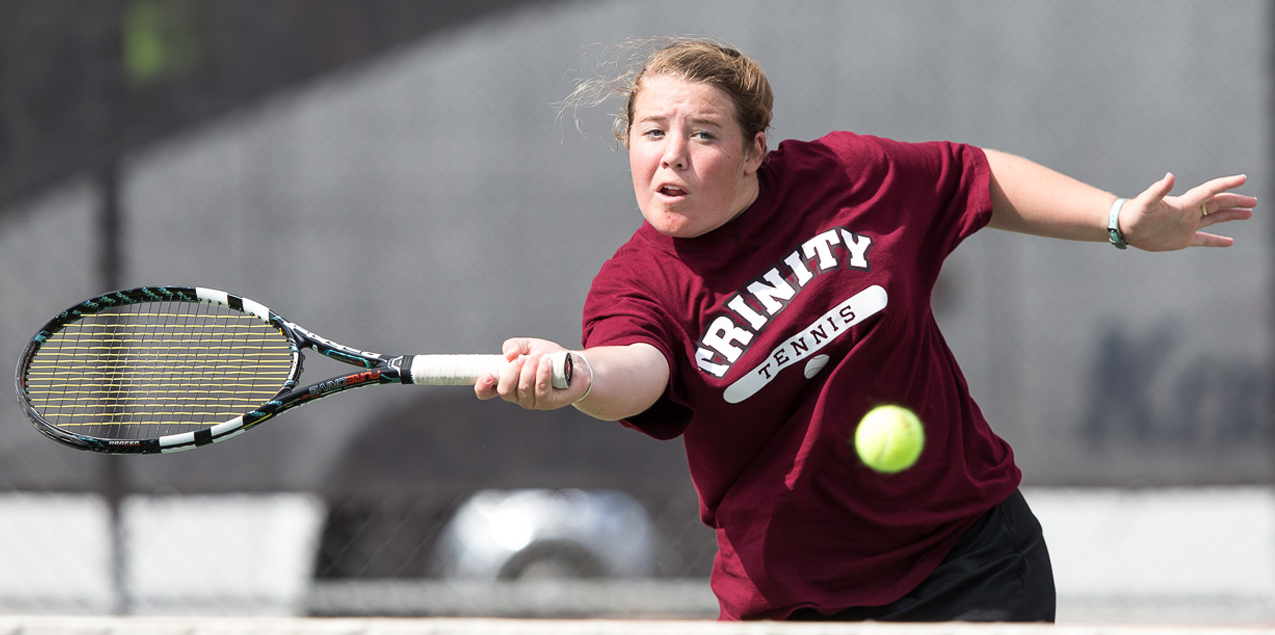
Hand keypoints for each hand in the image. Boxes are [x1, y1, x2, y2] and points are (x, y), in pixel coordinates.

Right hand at [473, 337, 588, 409]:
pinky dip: (543, 373)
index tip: (488, 375)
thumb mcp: (528, 345)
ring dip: (530, 370)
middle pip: (505, 391)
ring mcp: (532, 401)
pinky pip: (541, 390)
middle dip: (512, 372)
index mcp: (507, 382)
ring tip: (539, 358)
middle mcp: (517, 395)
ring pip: (523, 389)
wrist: (573, 363)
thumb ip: (514, 346)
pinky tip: (547, 363)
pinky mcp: (548, 402)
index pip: (486, 392)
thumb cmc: (548, 356)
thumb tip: (509, 355)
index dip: (482, 387)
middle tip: (523, 358)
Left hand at [1121, 172, 1255, 250]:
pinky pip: (1204, 240)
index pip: (1210, 191)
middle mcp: (1189, 212)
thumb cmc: (1134, 213)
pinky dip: (1217, 241)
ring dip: (1231, 216)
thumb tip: (1170, 176)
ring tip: (1248, 214)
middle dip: (1236, 202)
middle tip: (1253, 201)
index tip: (1243, 178)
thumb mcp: (1147, 202)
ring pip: (1215, 219)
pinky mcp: (1182, 239)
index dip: (1226, 184)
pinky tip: (1230, 241)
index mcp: (1184, 203)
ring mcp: (1187, 225)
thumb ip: (1159, 189)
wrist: (1124, 228)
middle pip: (1218, 204)